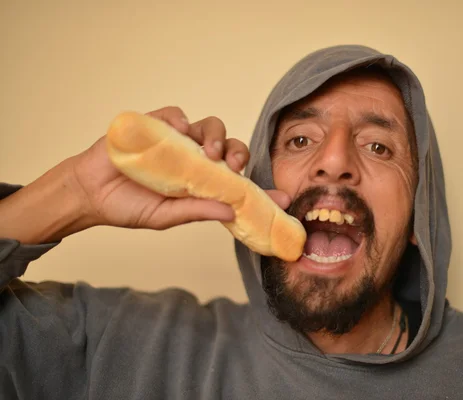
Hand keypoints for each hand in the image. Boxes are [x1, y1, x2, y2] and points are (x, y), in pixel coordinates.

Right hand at [72, 106, 290, 229]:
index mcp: (202, 182)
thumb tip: (231, 210)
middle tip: (234, 166)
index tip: (283, 197)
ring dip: (216, 136)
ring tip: (210, 152)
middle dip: (239, 154)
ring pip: (209, 127)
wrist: (90, 193)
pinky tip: (180, 130)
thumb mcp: (167, 216)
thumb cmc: (130, 206)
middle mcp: (195, 159)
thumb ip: (197, 210)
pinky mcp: (155, 125)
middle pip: (230, 147)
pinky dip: (181, 119)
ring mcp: (176, 141)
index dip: (262, 187)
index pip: (238, 181)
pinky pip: (175, 114)